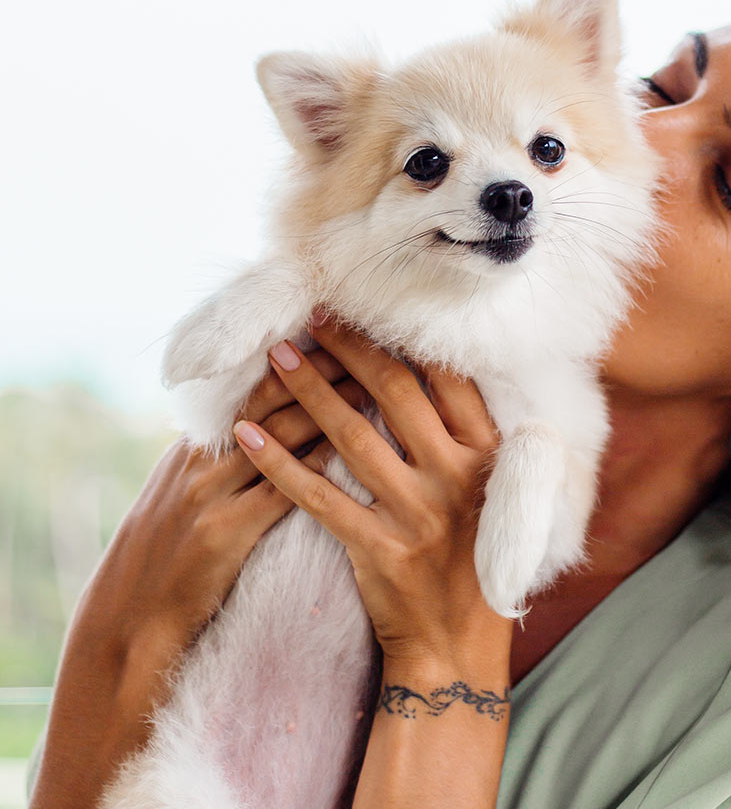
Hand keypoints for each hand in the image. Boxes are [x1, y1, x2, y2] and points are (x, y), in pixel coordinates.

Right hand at [30, 350, 367, 808]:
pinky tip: (347, 450)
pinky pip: (277, 492)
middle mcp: (199, 461)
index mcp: (193, 447)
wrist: (130, 621)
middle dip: (321, 371)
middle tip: (367, 345)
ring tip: (373, 386)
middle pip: (268, 402)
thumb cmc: (170, 554)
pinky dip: (313, 467)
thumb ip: (224, 457)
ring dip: (327, 409)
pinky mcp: (222, 534)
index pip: (251, 389)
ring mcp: (208, 495)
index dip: (297, 360)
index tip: (338, 337)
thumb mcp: (185, 493)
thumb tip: (266, 422)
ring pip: (277, 437)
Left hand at [232, 316, 511, 674]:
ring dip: (309, 392)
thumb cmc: (478, 560)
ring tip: (278, 358)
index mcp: (489, 455)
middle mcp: (457, 475)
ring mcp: (417, 513)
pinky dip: (280, 463)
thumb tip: (435, 372)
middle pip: (395, 394)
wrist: (458, 645)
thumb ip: (473, 438)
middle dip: (349, 350)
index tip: (367, 311)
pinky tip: (248, 437)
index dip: (403, 339)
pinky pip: (318, 496)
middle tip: (313, 319)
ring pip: (352, 436)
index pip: (446, 379)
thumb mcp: (497, 492)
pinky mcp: (377, 548)